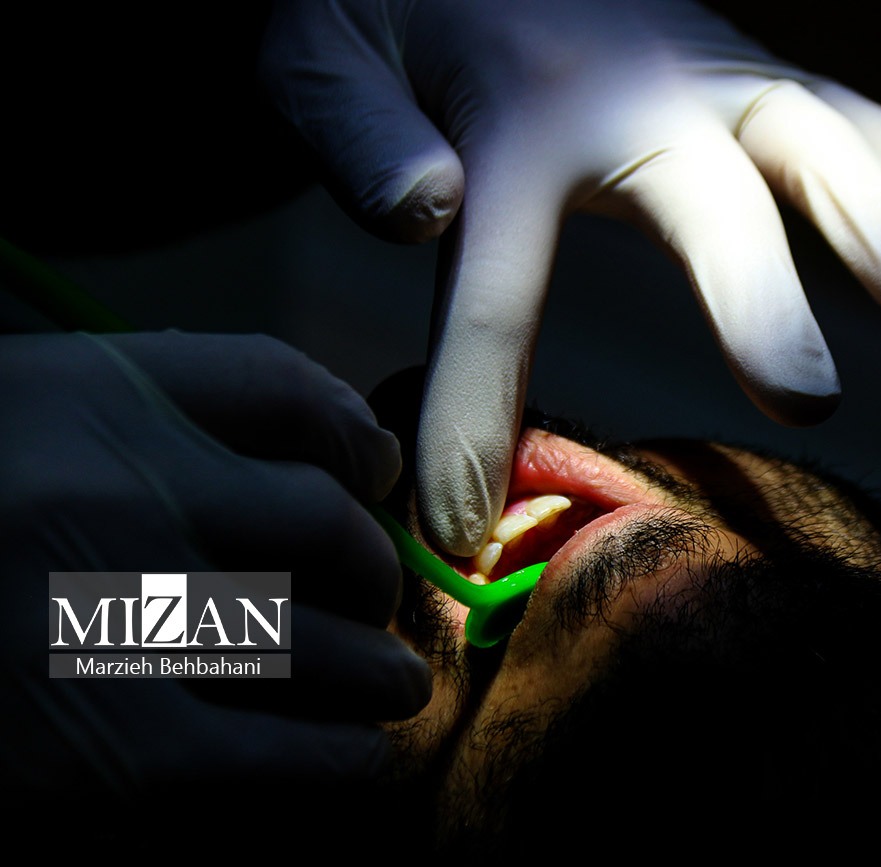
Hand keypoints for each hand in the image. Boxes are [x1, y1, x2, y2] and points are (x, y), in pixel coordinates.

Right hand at [0, 331, 429, 800]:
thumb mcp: (3, 428)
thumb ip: (120, 420)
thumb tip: (284, 438)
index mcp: (83, 398)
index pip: (280, 387)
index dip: (350, 431)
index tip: (370, 470)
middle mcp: (118, 489)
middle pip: (325, 519)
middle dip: (369, 566)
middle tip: (375, 598)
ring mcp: (125, 617)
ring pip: (329, 639)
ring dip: (379, 667)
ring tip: (392, 684)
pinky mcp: (119, 750)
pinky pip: (291, 754)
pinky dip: (343, 759)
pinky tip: (354, 758)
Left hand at [260, 0, 880, 555]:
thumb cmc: (376, 5)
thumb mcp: (316, 52)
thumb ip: (354, 133)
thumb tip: (425, 210)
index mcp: (507, 117)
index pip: (497, 293)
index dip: (479, 419)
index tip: (465, 534)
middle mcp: (627, 90)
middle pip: (703, 200)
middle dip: (752, 299)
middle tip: (802, 397)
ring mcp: (703, 67)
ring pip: (806, 136)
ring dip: (874, 217)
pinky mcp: (743, 68)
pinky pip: (840, 109)